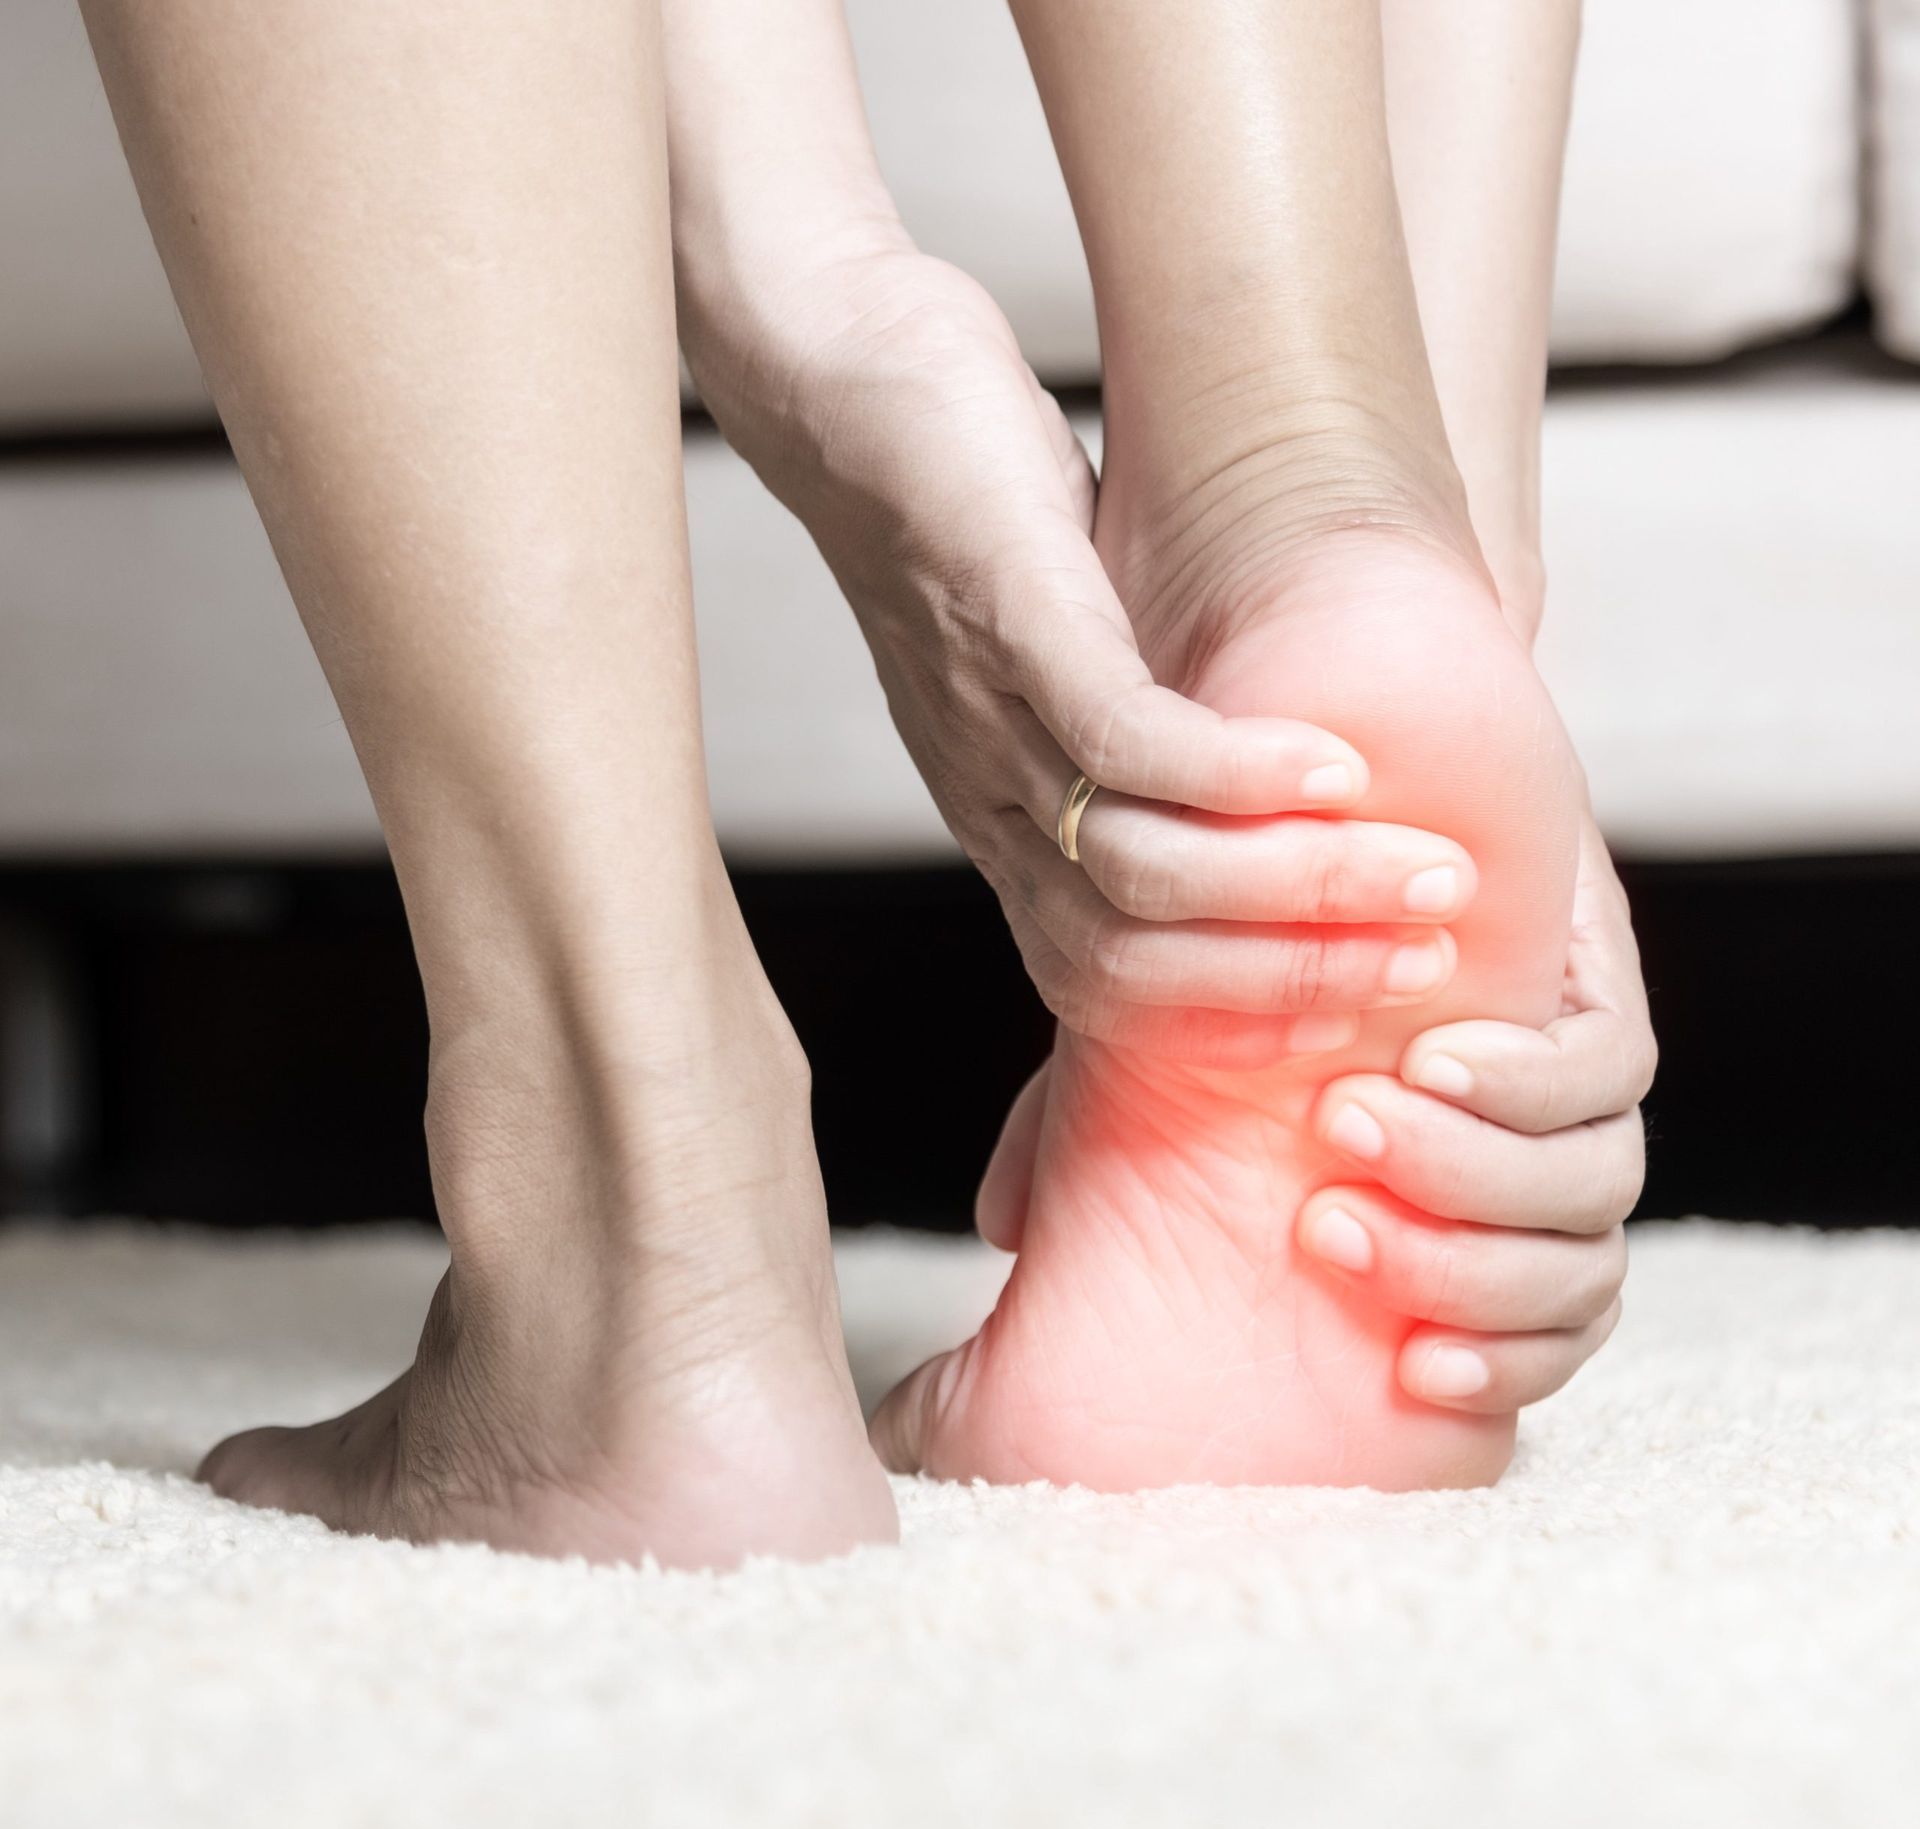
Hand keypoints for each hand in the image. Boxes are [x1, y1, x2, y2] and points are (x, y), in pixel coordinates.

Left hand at [683, 238, 1477, 1058]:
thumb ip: (1147, 729)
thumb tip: (1292, 774)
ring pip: (1137, 867)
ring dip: (1291, 885)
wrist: (839, 377)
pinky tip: (1327, 767)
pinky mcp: (1008, 617)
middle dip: (1288, 975)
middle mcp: (989, 798)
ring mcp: (992, 716)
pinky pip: (1122, 738)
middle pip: (1130, 958)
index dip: (1234, 1017)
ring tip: (1411, 871)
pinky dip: (1234, 772)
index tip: (1359, 1005)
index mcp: (1004, 823)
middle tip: (1423, 955)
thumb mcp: (1060, 653)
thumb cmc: (971, 513)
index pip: (1108, 984)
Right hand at [982, 813, 1654, 1408]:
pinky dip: (1531, 1086)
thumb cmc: (1231, 927)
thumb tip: (1004, 1230)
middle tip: (1330, 1215)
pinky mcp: (1594, 981)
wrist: (1321, 775)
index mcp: (1454, 1202)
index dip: (1496, 1371)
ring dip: (1482, 1177)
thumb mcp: (1160, 1047)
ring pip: (1595, 1186)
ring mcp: (1571, 1074)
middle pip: (1574, 1280)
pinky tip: (1443, 1055)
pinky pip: (1608, 1073)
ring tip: (1359, 1120)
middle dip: (1464, 1269)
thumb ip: (1102, 1135)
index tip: (1404, 1364)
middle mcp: (1531, 1152)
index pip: (1521, 1340)